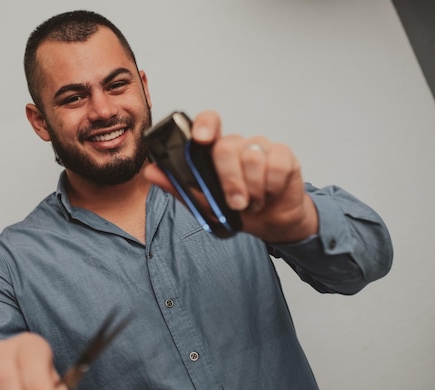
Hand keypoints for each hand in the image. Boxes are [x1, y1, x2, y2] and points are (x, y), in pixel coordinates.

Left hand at [144, 110, 317, 242]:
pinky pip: (275, 166)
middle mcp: (237, 144)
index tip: (200, 138)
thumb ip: (177, 187)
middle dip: (229, 181)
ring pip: (251, 158)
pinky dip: (271, 187)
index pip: (209, 122)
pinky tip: (270, 194)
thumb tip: (151, 172)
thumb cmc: (236, 209)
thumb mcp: (204, 204)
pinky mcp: (283, 156)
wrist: (270, 222)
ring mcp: (260, 148)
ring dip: (252, 190)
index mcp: (215, 150)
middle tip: (236, 204)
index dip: (205, 125)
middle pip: (226, 147)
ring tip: (253, 202)